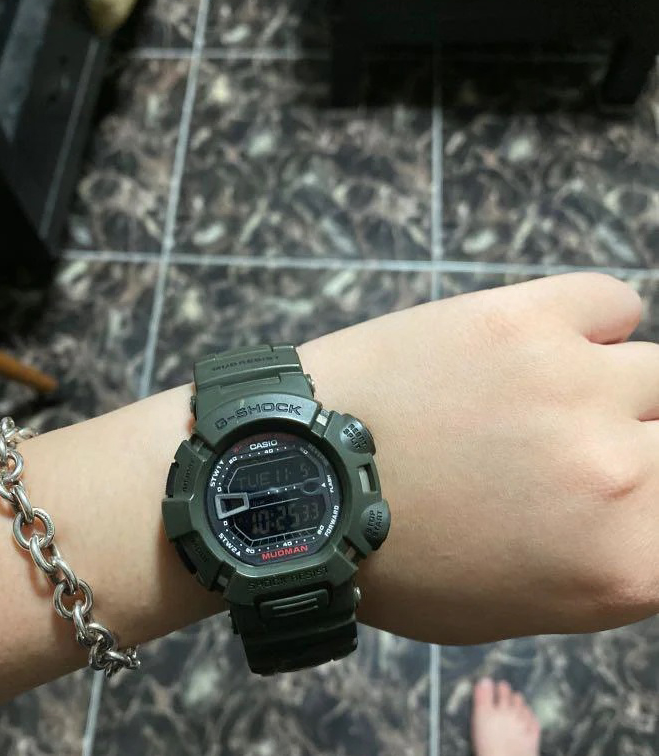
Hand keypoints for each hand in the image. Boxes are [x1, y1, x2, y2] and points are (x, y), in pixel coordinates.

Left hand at [301, 273, 657, 642]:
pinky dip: (589, 324)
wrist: (306, 480)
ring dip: (613, 391)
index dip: (653, 503)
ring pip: (658, 372)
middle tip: (575, 450)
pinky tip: (541, 348)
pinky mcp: (523, 318)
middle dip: (640, 450)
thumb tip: (647, 514)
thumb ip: (608, 564)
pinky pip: (610, 303)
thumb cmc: (397, 558)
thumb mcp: (516, 605)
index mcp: (621, 564)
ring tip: (547, 400)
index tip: (632, 485)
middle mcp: (616, 472)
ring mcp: (573, 384)